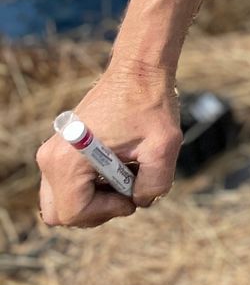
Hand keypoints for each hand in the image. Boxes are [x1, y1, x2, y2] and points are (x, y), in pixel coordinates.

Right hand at [37, 63, 181, 227]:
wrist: (138, 70)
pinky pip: (68, 186)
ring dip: (95, 198)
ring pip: (63, 201)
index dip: (108, 211)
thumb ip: (154, 184)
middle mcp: (50, 160)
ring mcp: (52, 155)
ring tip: (126, 173)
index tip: (132, 194)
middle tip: (126, 191)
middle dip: (96, 211)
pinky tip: (119, 166)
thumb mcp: (164, 147)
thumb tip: (140, 202)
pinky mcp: (60, 151)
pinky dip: (91, 186)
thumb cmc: (150, 103)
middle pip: (61, 214)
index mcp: (67, 161)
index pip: (75, 212)